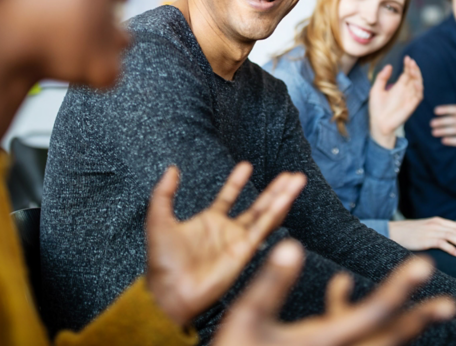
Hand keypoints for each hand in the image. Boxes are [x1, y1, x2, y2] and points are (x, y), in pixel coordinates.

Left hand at [146, 162, 306, 326]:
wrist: (169, 290)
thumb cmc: (162, 262)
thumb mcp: (158, 218)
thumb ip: (164, 193)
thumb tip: (172, 169)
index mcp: (209, 222)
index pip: (228, 197)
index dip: (236, 182)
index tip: (246, 165)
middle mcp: (227, 232)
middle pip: (257, 206)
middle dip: (274, 190)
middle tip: (290, 175)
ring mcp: (238, 242)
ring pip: (266, 215)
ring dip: (282, 197)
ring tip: (297, 180)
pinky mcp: (244, 253)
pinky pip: (263, 229)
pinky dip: (276, 213)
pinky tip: (286, 199)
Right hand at [215, 245, 455, 345]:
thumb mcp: (246, 316)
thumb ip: (271, 282)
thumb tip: (293, 245)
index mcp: (323, 343)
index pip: (372, 314)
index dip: (400, 289)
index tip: (424, 266)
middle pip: (386, 339)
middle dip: (417, 320)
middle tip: (448, 304)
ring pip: (375, 344)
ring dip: (398, 325)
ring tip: (419, 307)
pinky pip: (353, 340)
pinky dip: (357, 317)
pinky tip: (343, 287)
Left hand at [369, 57, 422, 148]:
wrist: (378, 123)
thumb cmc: (377, 108)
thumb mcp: (376, 90)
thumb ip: (382, 78)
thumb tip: (389, 65)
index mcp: (398, 87)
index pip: (406, 74)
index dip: (408, 66)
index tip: (407, 58)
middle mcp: (405, 91)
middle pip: (413, 77)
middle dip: (414, 69)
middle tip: (411, 61)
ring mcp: (409, 98)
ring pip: (418, 84)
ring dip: (417, 76)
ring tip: (413, 69)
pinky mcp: (411, 105)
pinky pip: (418, 96)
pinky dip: (418, 88)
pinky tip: (415, 82)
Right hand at [387, 218, 455, 256]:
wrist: (393, 232)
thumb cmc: (410, 233)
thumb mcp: (426, 229)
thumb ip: (438, 231)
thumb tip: (453, 239)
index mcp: (437, 221)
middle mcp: (435, 224)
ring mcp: (430, 231)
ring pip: (452, 236)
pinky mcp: (425, 239)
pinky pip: (441, 243)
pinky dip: (451, 248)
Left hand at [431, 104, 455, 163]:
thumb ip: (454, 119)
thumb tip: (435, 118)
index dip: (445, 109)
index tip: (435, 111)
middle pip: (454, 119)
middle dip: (441, 121)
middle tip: (431, 124)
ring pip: (455, 130)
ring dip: (443, 131)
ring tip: (433, 132)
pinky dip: (450, 140)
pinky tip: (443, 141)